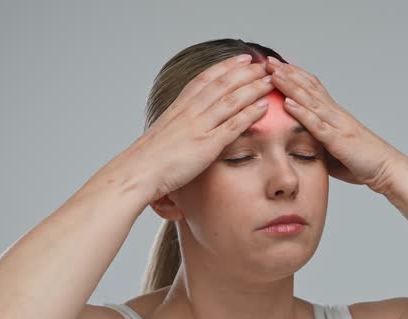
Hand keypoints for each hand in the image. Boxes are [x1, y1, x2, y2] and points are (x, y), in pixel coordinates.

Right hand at [121, 55, 273, 202]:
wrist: (137, 171)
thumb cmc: (148, 159)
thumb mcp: (164, 134)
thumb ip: (178, 127)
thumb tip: (185, 130)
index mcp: (179, 106)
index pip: (207, 78)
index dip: (227, 66)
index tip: (243, 59)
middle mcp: (190, 111)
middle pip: (223, 84)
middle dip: (247, 73)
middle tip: (265, 65)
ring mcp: (199, 126)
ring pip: (231, 100)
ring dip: (253, 88)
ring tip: (270, 81)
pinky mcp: (207, 145)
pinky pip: (233, 125)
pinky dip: (250, 114)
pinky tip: (264, 108)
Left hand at [264, 56, 401, 194]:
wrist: (386, 169)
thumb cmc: (362, 162)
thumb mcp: (334, 149)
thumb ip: (318, 142)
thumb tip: (299, 144)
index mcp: (334, 115)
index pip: (313, 88)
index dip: (295, 75)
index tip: (276, 66)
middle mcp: (335, 114)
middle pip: (309, 88)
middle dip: (288, 74)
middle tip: (268, 61)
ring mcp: (337, 125)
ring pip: (311, 101)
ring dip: (291, 86)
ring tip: (274, 74)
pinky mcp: (338, 140)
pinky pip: (317, 124)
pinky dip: (302, 112)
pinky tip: (288, 103)